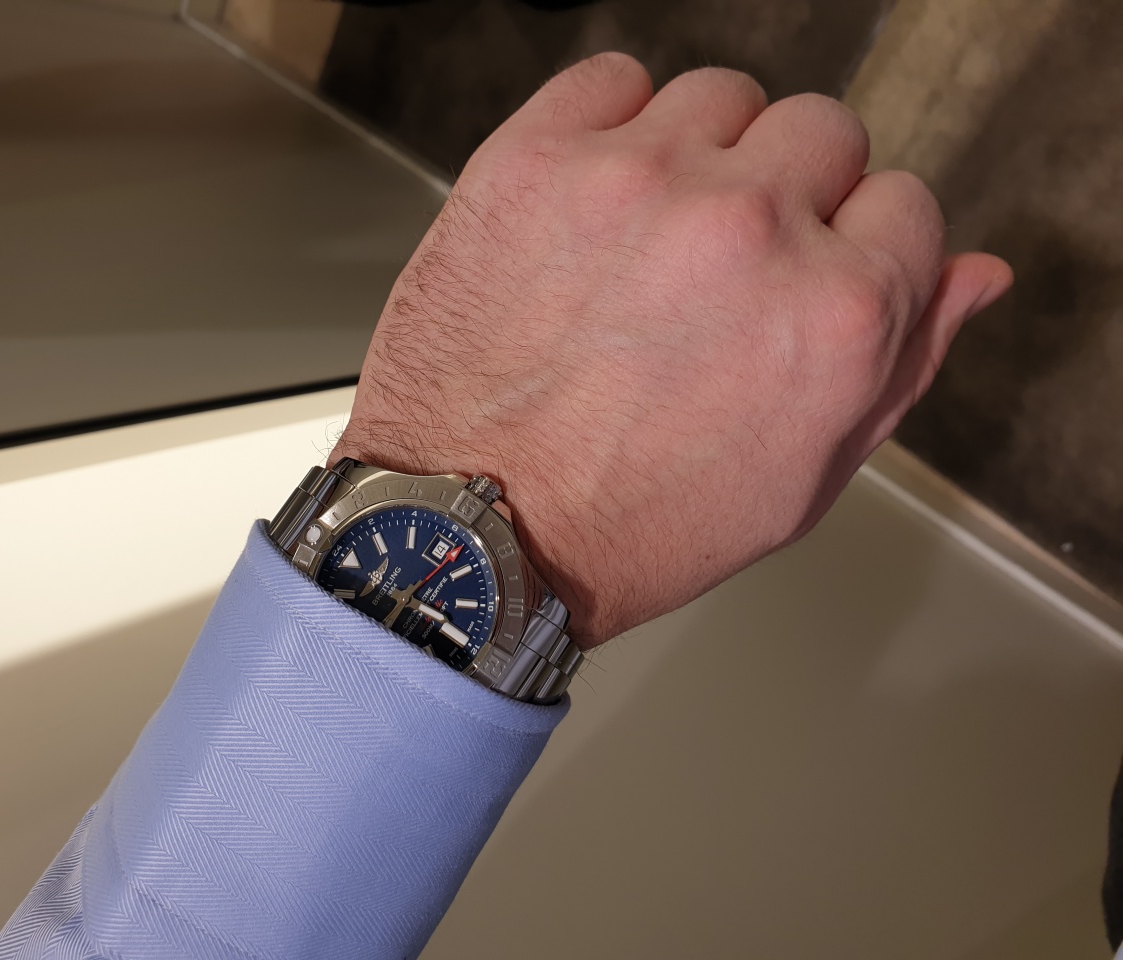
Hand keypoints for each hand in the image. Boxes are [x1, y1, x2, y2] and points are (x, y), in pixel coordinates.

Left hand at [332, 53, 1012, 647]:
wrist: (468, 532)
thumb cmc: (627, 528)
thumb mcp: (800, 483)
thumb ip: (902, 365)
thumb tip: (973, 275)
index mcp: (835, 316)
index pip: (907, 206)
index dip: (857, 247)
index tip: (807, 275)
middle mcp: (749, 229)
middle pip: (824, 134)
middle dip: (790, 196)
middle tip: (723, 267)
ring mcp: (638, 182)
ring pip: (724, 98)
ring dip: (705, 155)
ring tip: (652, 237)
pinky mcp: (535, 160)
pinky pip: (609, 78)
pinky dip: (610, 121)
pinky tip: (595, 197)